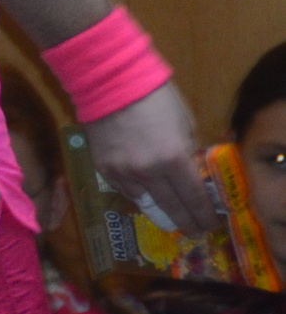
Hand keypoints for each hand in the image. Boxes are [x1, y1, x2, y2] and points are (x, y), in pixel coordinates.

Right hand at [84, 81, 220, 236]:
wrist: (108, 81)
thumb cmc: (155, 97)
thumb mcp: (184, 124)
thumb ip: (188, 151)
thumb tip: (191, 171)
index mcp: (174, 160)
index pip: (194, 199)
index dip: (204, 215)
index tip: (210, 224)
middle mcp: (149, 173)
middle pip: (172, 208)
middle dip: (186, 222)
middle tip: (194, 232)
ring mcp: (123, 173)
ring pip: (146, 203)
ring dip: (160, 210)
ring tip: (170, 217)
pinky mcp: (103, 168)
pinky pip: (125, 190)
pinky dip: (138, 194)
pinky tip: (146, 195)